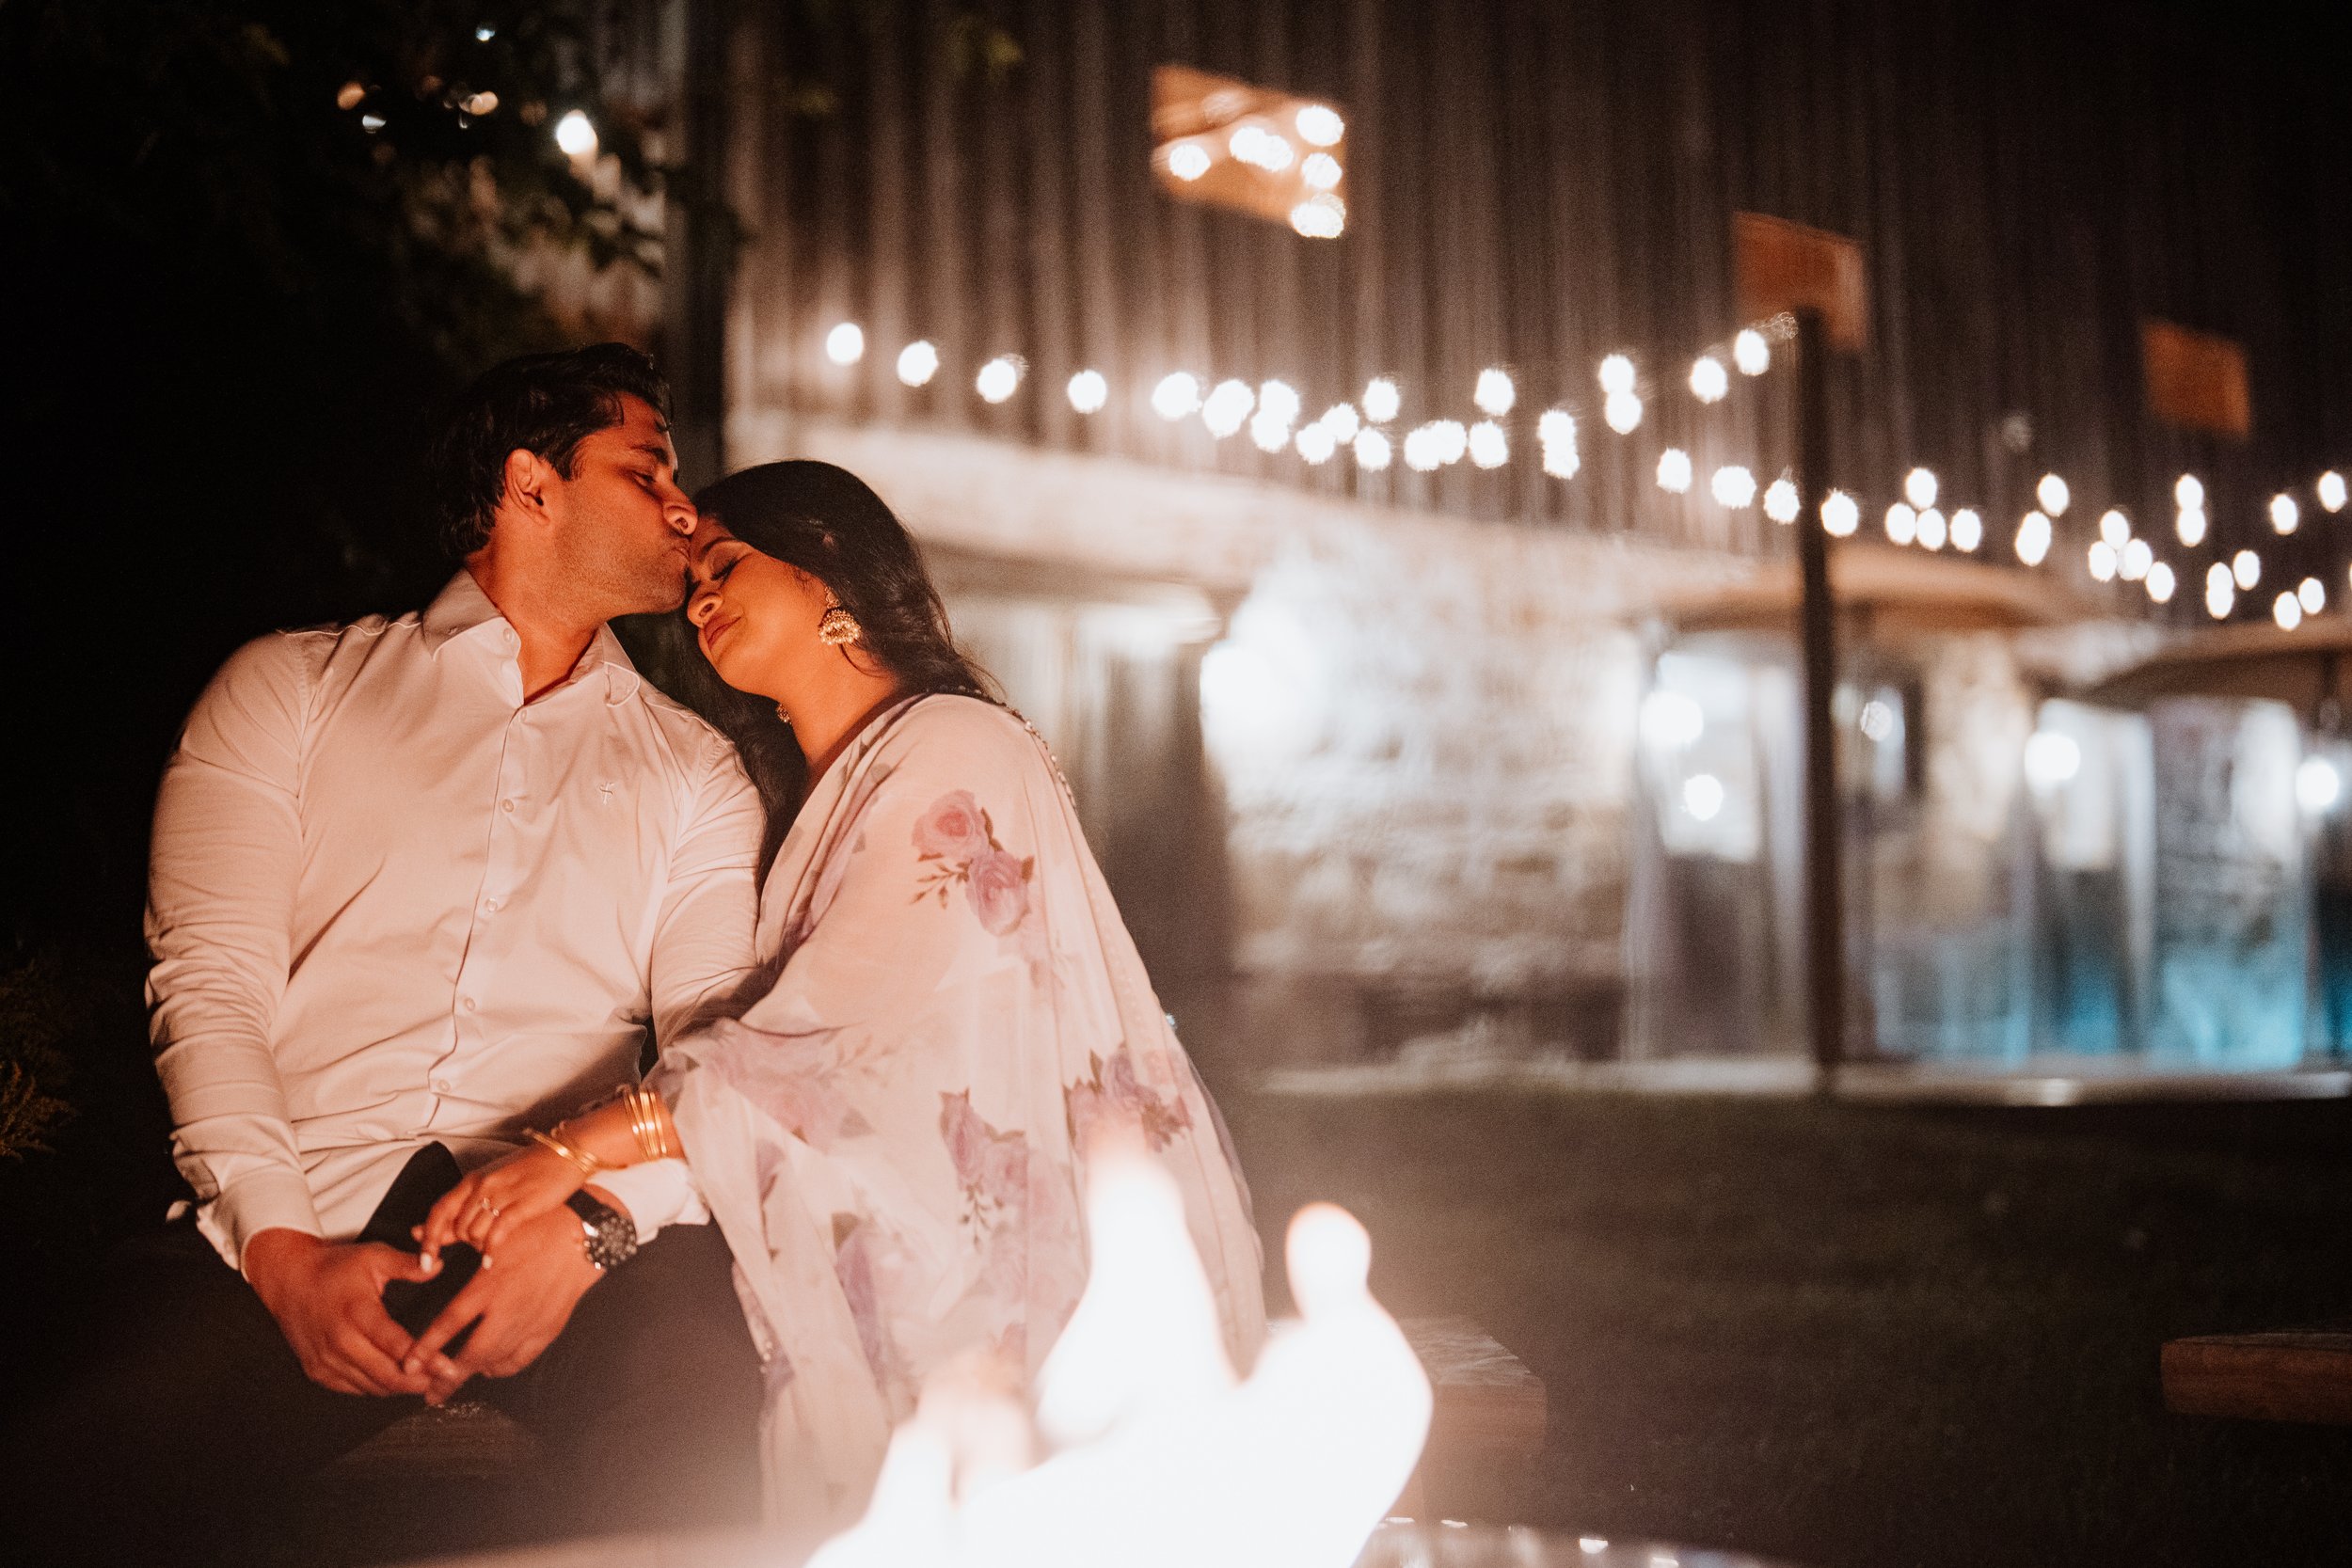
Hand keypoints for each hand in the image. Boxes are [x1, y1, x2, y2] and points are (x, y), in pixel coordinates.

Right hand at [244, 1228, 441, 1397]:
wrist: (289, 1280)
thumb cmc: (335, 1268)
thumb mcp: (372, 1257)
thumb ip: (406, 1264)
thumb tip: (437, 1265)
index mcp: (356, 1312)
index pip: (395, 1344)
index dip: (425, 1359)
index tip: (448, 1367)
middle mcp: (339, 1340)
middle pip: (385, 1375)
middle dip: (418, 1381)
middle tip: (444, 1381)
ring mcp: (326, 1359)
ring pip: (371, 1386)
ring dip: (399, 1388)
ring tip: (427, 1382)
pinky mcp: (317, 1371)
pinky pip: (353, 1389)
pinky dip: (376, 1388)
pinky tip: (395, 1381)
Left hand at [403, 1201, 606, 1401]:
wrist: (583, 1238)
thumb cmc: (538, 1228)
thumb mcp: (494, 1232)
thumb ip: (454, 1240)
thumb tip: (417, 1236)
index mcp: (489, 1286)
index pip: (448, 1324)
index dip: (425, 1348)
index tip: (409, 1365)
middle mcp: (506, 1310)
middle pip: (471, 1354)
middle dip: (446, 1378)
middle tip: (429, 1394)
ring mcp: (529, 1323)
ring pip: (495, 1362)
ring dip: (473, 1375)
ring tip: (454, 1383)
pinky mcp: (548, 1329)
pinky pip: (521, 1359)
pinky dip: (502, 1368)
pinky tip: (491, 1368)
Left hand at [417, 1143, 588, 1264]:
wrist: (566, 1154)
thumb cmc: (530, 1169)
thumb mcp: (493, 1183)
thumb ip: (465, 1208)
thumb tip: (435, 1233)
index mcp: (473, 1179)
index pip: (439, 1211)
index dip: (427, 1238)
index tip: (424, 1260)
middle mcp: (483, 1185)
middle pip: (457, 1227)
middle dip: (463, 1243)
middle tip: (480, 1244)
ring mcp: (502, 1194)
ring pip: (473, 1233)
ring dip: (478, 1246)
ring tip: (491, 1245)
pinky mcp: (522, 1205)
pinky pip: (495, 1235)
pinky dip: (489, 1252)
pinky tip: (490, 1260)